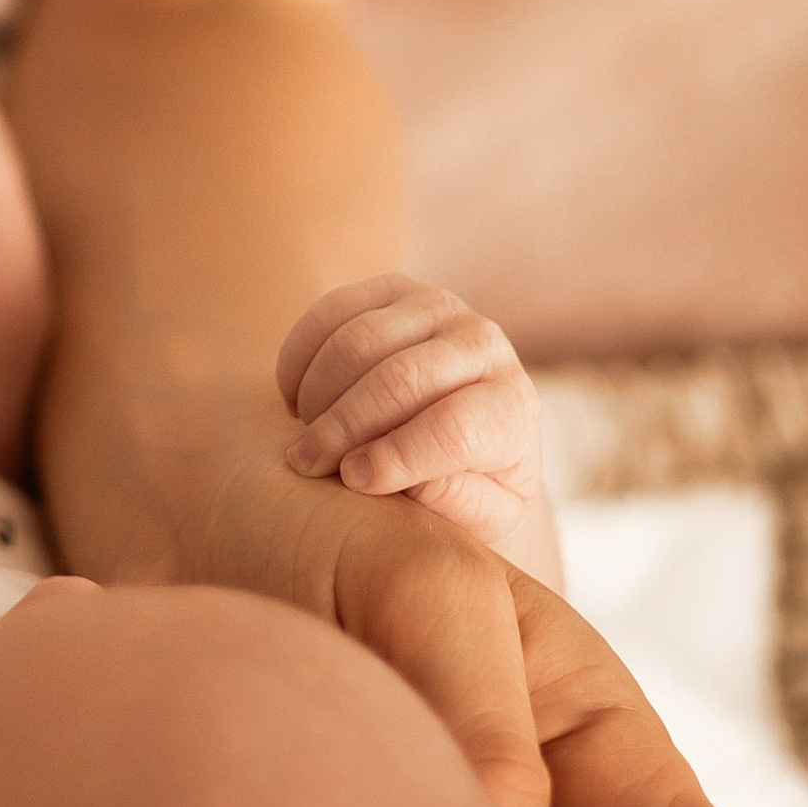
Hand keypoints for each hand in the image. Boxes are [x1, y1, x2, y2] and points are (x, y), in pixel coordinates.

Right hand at [277, 274, 556, 580]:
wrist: (468, 436)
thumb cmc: (472, 489)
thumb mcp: (480, 517)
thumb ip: (454, 502)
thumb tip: (405, 477)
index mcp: (512, 407)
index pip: (454, 427)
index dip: (398, 456)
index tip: (353, 483)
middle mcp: (485, 344)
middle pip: (400, 380)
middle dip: (343, 426)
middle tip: (306, 464)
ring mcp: (438, 308)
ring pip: (359, 342)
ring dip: (318, 394)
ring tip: (305, 436)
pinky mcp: (393, 290)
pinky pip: (331, 312)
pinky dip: (300, 358)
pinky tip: (294, 400)